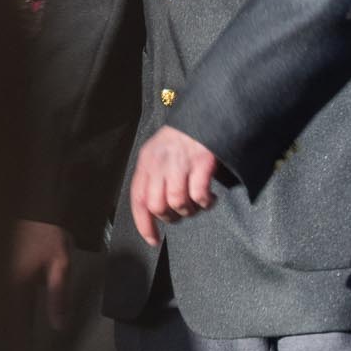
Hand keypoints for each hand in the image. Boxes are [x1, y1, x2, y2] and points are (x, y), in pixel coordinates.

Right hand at [9, 220, 71, 350]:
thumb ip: (58, 294)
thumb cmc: (47, 234)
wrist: (28, 208)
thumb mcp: (61, 263)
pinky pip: (0, 303)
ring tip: (23, 349)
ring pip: (0, 316)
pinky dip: (8, 316)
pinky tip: (16, 322)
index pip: (19, 328)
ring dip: (11, 332)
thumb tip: (57, 326)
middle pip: (5, 326)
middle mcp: (0, 289)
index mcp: (16, 289)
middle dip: (15, 346)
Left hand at [128, 125, 219, 244]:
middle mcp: (160, 163)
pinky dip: (205, 203)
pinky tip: (211, 200)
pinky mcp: (202, 161)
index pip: (138, 199)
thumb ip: (155, 173)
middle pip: (157, 205)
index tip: (153, 239)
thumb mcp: (161, 150)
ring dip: (189, 211)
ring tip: (198, 206)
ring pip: (177, 202)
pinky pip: (199, 194)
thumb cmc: (186, 134)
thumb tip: (156, 206)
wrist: (209, 111)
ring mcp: (181, 162)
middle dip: (169, 217)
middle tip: (182, 215)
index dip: (144, 224)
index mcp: (147, 161)